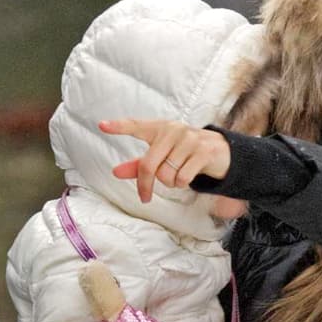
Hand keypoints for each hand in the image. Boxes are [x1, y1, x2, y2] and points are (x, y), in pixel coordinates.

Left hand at [99, 117, 231, 202]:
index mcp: (159, 129)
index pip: (136, 126)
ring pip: (166, 174)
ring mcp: (189, 139)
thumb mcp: (162, 156)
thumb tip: (116, 172)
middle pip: (148, 165)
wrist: (219, 150)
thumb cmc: (184, 153)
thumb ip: (138, 164)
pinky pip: (182, 178)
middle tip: (145, 196)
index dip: (119, 127)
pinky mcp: (202, 151)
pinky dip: (182, 184)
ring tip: (178, 174)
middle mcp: (173, 130)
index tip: (102, 125)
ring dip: (170, 183)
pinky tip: (188, 176)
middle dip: (145, 185)